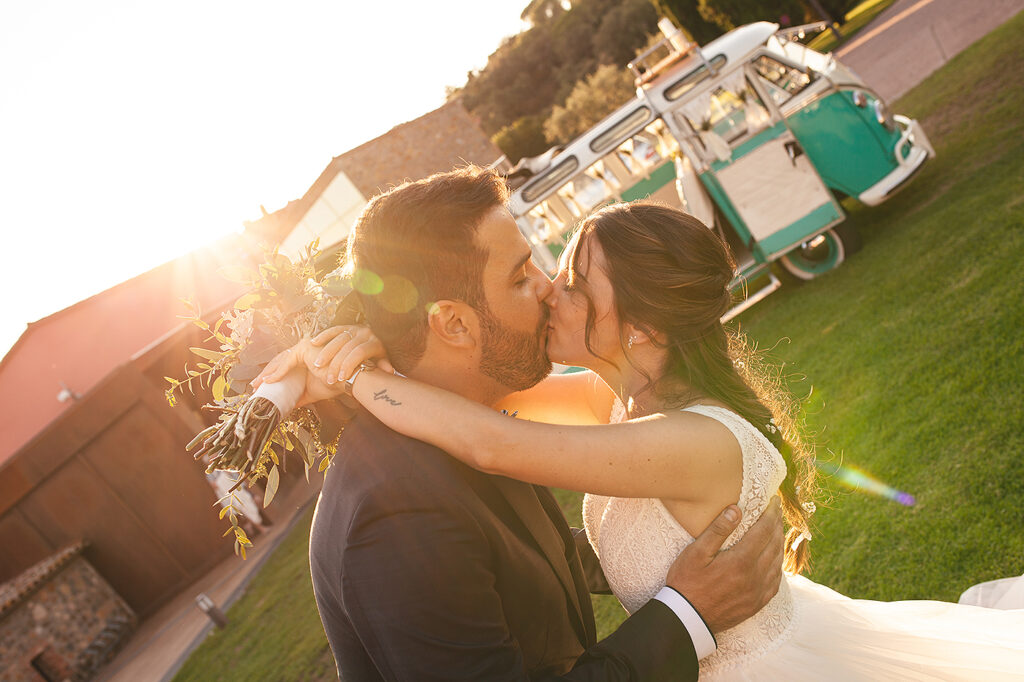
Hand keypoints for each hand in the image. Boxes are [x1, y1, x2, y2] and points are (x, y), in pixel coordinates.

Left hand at [250, 339, 339, 407]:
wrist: (347, 380)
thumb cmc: (334, 383)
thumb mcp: (311, 391)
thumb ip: (299, 396)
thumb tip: (288, 406)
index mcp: (307, 356)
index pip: (285, 364)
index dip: (273, 374)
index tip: (263, 385)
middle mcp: (305, 348)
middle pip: (280, 360)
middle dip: (267, 373)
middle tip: (256, 384)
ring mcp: (305, 347)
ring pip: (280, 360)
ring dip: (268, 372)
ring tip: (259, 383)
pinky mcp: (305, 349)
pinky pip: (287, 363)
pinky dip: (277, 373)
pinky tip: (269, 381)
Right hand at [307, 325, 393, 382]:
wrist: (379, 341)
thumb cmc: (379, 357)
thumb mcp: (383, 361)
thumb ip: (383, 365)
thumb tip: (389, 371)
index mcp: (375, 342)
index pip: (359, 353)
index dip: (349, 365)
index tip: (340, 378)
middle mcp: (365, 333)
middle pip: (347, 348)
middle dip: (336, 364)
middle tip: (327, 377)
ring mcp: (355, 328)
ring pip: (338, 339)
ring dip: (326, 352)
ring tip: (317, 365)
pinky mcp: (346, 326)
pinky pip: (333, 330)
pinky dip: (323, 336)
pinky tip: (313, 343)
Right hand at [665, 497, 783, 632]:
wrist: (688, 618)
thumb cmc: (687, 582)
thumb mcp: (696, 553)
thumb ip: (717, 530)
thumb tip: (736, 509)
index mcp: (741, 561)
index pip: (765, 530)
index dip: (771, 513)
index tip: (774, 501)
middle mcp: (755, 576)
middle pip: (775, 544)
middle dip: (777, 525)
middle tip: (776, 512)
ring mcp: (758, 592)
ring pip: (778, 562)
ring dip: (780, 543)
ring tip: (776, 530)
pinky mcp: (757, 604)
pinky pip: (776, 581)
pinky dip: (778, 565)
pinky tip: (774, 559)